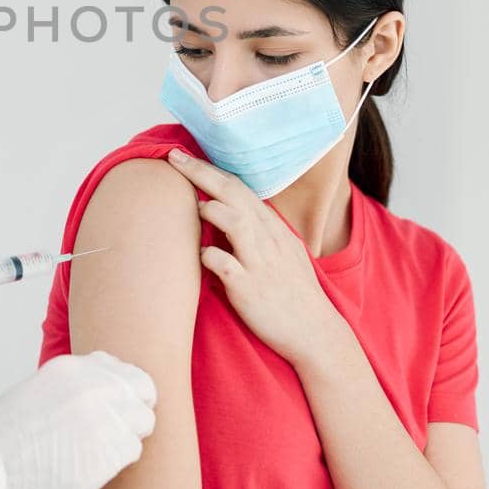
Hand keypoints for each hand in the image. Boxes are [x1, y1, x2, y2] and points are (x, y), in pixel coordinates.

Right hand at [0, 352, 156, 488]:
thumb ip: (73, 388)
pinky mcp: (109, 451)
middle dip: (136, 408)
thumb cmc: (3, 439)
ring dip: (127, 436)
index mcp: (71, 368)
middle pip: (143, 388)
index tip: (112, 406)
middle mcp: (92, 386)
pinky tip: (93, 466)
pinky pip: (133, 450)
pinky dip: (118, 461)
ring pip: (143, 421)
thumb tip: (103, 400)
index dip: (121, 390)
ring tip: (99, 451)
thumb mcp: (37, 392)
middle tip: (120, 429)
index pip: (120, 368)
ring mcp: (104, 417)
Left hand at [166, 149, 343, 366]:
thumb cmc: (294, 292)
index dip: (210, 169)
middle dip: (201, 173)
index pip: (239, 187)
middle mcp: (266, 239)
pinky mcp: (249, 289)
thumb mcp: (283, 251)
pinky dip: (210, 256)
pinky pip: (225, 265)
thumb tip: (228, 212)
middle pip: (232, 194)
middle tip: (173, 157)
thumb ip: (258, 230)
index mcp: (272, 228)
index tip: (182, 156)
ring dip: (210, 209)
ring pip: (234, 221)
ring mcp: (258, 263)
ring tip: (193, 207)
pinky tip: (200, 254)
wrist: (314, 332)